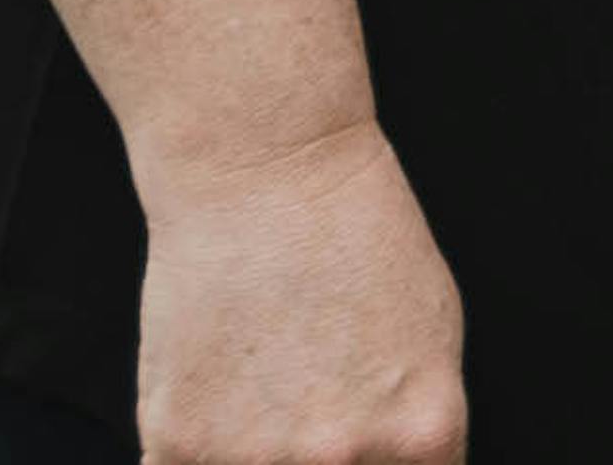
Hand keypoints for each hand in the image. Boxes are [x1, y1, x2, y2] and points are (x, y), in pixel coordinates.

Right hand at [127, 114, 471, 462]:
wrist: (266, 176)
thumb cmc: (356, 239)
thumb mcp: (433, 340)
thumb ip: (413, 429)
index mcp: (422, 435)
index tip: (366, 450)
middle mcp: (342, 458)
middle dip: (325, 463)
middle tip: (305, 412)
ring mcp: (256, 459)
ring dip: (254, 458)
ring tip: (262, 399)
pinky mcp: (179, 445)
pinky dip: (198, 455)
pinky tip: (215, 404)